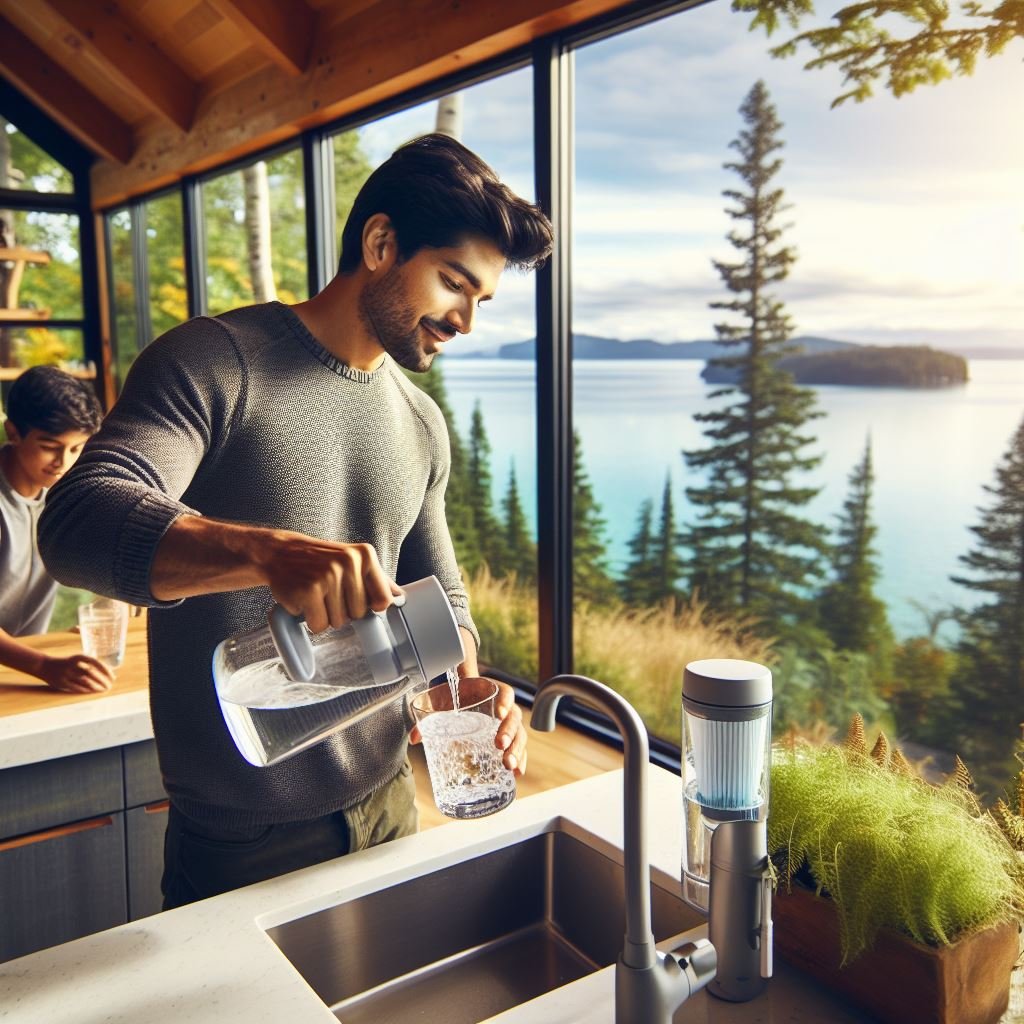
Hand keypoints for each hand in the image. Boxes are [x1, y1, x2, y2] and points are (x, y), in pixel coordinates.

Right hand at [39, 654, 114, 693]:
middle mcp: (73, 664)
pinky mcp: (61, 682)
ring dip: (95, 687)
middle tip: (110, 686)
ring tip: (102, 690)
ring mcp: (66, 674)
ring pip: (85, 682)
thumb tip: (108, 673)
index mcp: (78, 657)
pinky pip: (76, 688)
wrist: (45, 665)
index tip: (113, 677)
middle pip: (92, 673)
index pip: (96, 662)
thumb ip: (90, 665)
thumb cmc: (67, 663)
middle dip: (102, 680)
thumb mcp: (78, 659)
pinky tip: (91, 692)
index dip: (106, 670)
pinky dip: (85, 690)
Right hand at [255, 532, 402, 633]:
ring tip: (315, 594)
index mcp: (365, 555)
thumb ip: (377, 579)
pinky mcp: (309, 590)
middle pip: (359, 614)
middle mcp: (349, 562)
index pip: (383, 600)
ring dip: (325, 615)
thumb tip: (400, 597)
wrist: (279, 553)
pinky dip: (310, 619)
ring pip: (338, 622)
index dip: (369, 607)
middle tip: (327, 593)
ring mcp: (329, 575)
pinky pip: (319, 625)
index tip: (353, 599)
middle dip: (343, 611)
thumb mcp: (352, 561)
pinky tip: (304, 600)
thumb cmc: (320, 561)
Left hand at [408, 677, 527, 775]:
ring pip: (519, 734)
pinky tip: (517, 773)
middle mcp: (503, 707)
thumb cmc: (451, 698)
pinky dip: (520, 759)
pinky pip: (519, 748)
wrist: (458, 697)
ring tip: (508, 765)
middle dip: (510, 732)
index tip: (499, 712)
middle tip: (500, 745)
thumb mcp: (439, 702)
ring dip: (517, 750)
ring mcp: (507, 724)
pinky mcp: (507, 739)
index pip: (505, 692)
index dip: (505, 700)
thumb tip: (415, 737)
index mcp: (489, 691)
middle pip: (514, 717)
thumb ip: (427, 716)